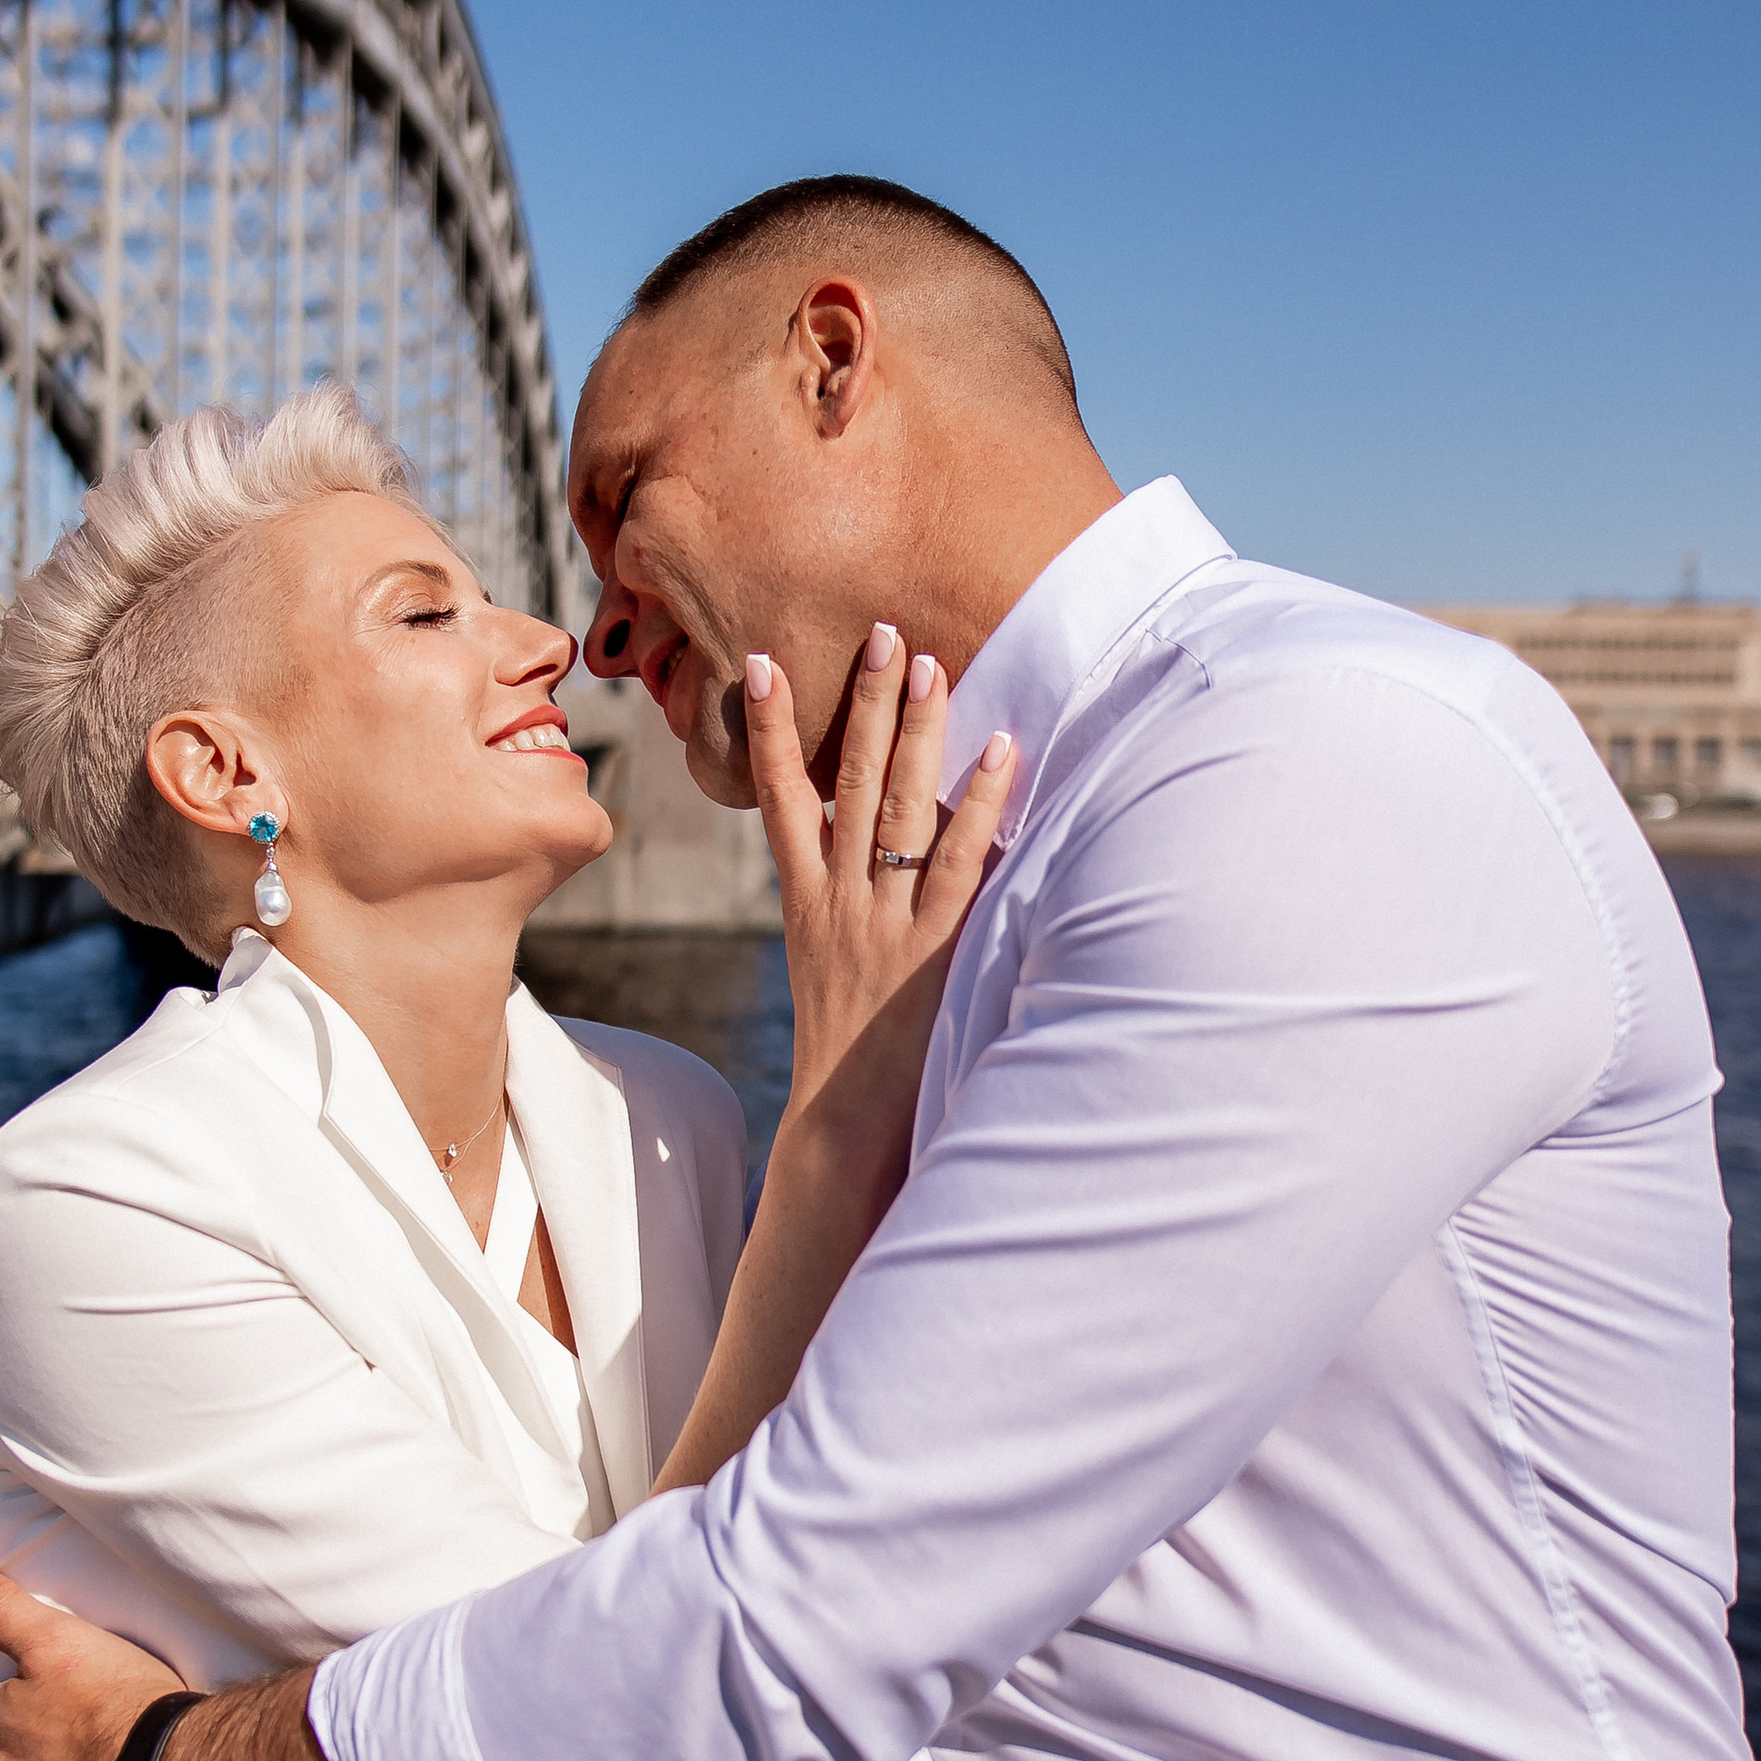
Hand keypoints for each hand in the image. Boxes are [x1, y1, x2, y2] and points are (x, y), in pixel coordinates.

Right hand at [747, 628, 1011, 1204]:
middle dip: (865, 701)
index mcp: (806, 900)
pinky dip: (982, 800)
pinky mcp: (934, 942)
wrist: (842, 1127)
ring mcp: (884, 916)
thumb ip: (840, 909)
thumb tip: (860, 856)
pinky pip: (961, 858)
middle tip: (882, 633)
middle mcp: (839, 896)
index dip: (766, 728)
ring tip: (930, 661)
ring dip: (916, 728)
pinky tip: (1002, 750)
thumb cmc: (844, 1055)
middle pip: (847, 779)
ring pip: (898, 803)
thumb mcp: (825, 971)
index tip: (757, 662)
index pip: (778, 796)